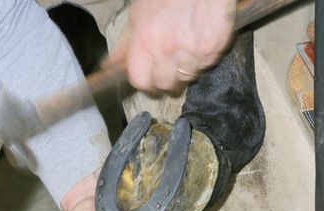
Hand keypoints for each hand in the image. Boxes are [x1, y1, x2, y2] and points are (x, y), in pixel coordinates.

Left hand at [108, 0, 235, 91]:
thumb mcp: (139, 14)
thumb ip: (126, 44)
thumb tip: (110, 65)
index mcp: (146, 40)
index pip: (140, 81)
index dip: (144, 83)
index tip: (148, 80)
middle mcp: (169, 49)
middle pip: (165, 85)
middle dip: (165, 80)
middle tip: (168, 68)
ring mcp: (193, 51)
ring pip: (187, 78)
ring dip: (184, 70)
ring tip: (185, 49)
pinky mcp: (213, 49)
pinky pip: (205, 66)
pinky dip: (202, 59)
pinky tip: (198, 41)